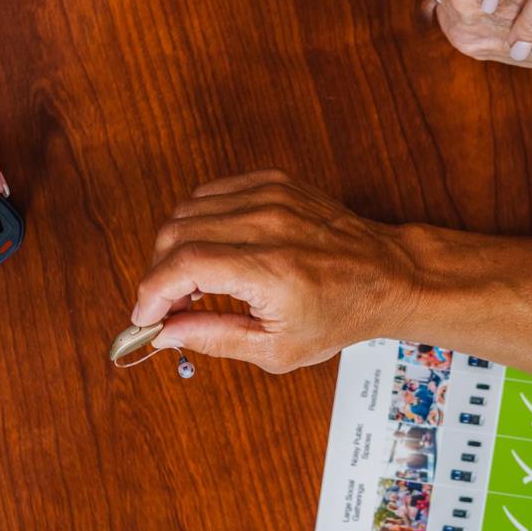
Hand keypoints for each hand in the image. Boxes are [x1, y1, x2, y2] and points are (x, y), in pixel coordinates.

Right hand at [129, 170, 425, 373]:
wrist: (387, 273)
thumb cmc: (339, 314)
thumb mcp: (276, 348)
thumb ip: (212, 338)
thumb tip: (164, 333)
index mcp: (271, 270)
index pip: (184, 266)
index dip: (151, 292)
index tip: (145, 316)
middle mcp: (268, 225)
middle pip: (176, 234)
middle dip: (158, 274)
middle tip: (168, 306)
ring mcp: (271, 196)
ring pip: (187, 211)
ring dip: (174, 248)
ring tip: (190, 282)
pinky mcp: (273, 181)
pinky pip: (210, 194)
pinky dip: (196, 222)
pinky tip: (211, 251)